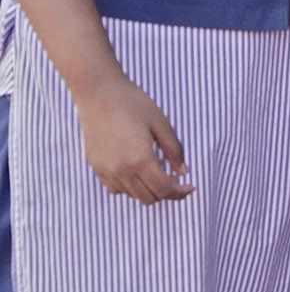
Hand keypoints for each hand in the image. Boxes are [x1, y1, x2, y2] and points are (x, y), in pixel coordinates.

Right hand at [75, 76, 189, 204]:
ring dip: (149, 189)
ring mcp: (106, 170)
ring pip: (132, 195)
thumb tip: (183, 172)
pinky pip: (115, 188)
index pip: (164, 190)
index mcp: (140, 160)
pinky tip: (138, 170)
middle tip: (176, 178)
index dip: (180, 192)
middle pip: (149, 198)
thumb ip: (174, 150)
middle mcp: (121, 170)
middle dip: (166, 192)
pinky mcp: (96, 167)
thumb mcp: (162, 124)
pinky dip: (130, 186)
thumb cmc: (133, 104)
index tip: (190, 186)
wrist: (99, 93)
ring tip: (158, 170)